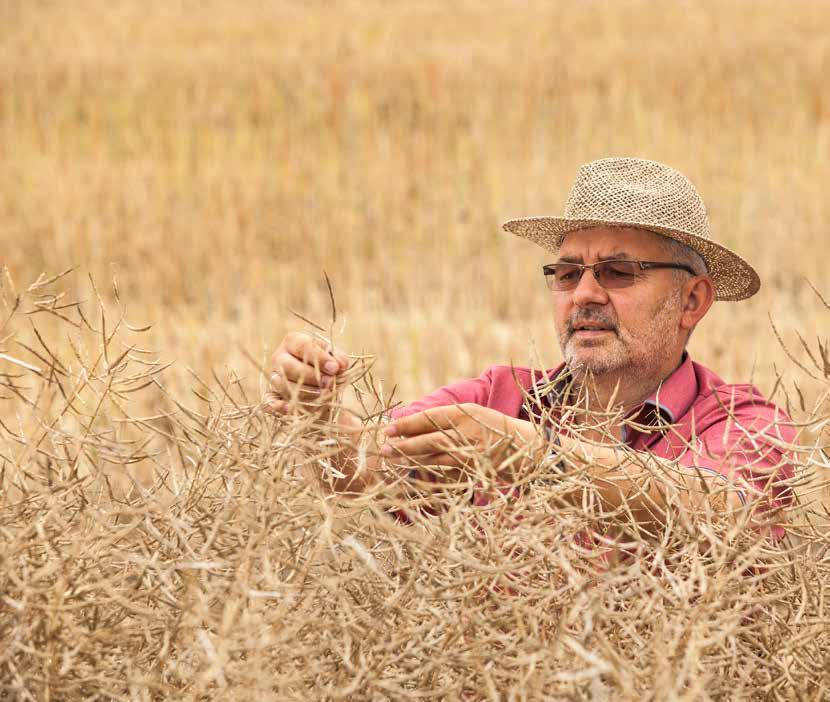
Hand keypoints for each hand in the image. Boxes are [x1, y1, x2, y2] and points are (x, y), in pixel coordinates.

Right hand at [264, 331, 349, 414]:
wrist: (319, 385)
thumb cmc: (326, 366)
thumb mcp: (335, 358)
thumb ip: (339, 359)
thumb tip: (339, 365)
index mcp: (293, 342)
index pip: (302, 346)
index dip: (319, 357)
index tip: (334, 368)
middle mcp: (279, 357)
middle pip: (288, 366)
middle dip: (311, 376)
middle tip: (329, 383)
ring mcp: (274, 377)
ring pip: (283, 385)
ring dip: (305, 393)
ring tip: (323, 396)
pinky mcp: (271, 396)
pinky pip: (271, 402)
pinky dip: (281, 406)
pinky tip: (294, 409)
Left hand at [380, 403, 543, 482]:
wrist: (533, 450)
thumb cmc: (499, 431)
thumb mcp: (476, 417)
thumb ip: (451, 420)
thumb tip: (418, 425)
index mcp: (466, 413)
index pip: (429, 417)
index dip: (407, 424)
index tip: (388, 428)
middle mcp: (467, 431)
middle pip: (428, 438)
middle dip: (404, 444)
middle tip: (384, 448)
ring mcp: (472, 453)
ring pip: (434, 458)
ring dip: (412, 461)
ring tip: (394, 462)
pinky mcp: (475, 471)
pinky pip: (447, 474)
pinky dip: (429, 476)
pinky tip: (415, 477)